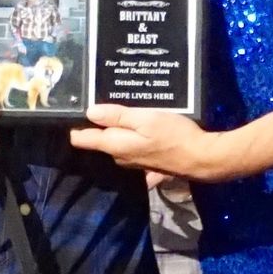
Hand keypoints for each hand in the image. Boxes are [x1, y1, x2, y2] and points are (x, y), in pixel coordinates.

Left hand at [68, 105, 228, 180]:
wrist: (202, 159)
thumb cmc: (174, 135)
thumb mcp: (145, 119)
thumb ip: (117, 116)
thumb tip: (90, 112)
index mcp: (116, 145)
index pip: (84, 140)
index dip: (75, 127)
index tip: (71, 113)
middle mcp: (120, 158)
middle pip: (101, 142)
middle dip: (97, 128)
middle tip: (99, 106)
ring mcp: (134, 165)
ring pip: (117, 147)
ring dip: (116, 134)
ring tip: (120, 116)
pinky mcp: (147, 167)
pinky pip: (132, 155)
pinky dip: (131, 145)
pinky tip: (139, 136)